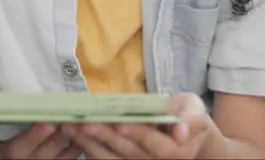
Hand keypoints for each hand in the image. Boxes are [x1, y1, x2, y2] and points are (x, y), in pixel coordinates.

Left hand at [60, 93, 216, 158]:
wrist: (182, 130)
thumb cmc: (185, 115)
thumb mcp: (194, 110)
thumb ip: (191, 119)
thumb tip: (180, 131)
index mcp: (176, 152)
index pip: (154, 144)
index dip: (137, 134)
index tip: (119, 124)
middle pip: (128, 153)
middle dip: (104, 137)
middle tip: (83, 124)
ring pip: (113, 159)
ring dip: (89, 144)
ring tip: (70, 128)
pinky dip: (88, 149)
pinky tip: (73, 137)